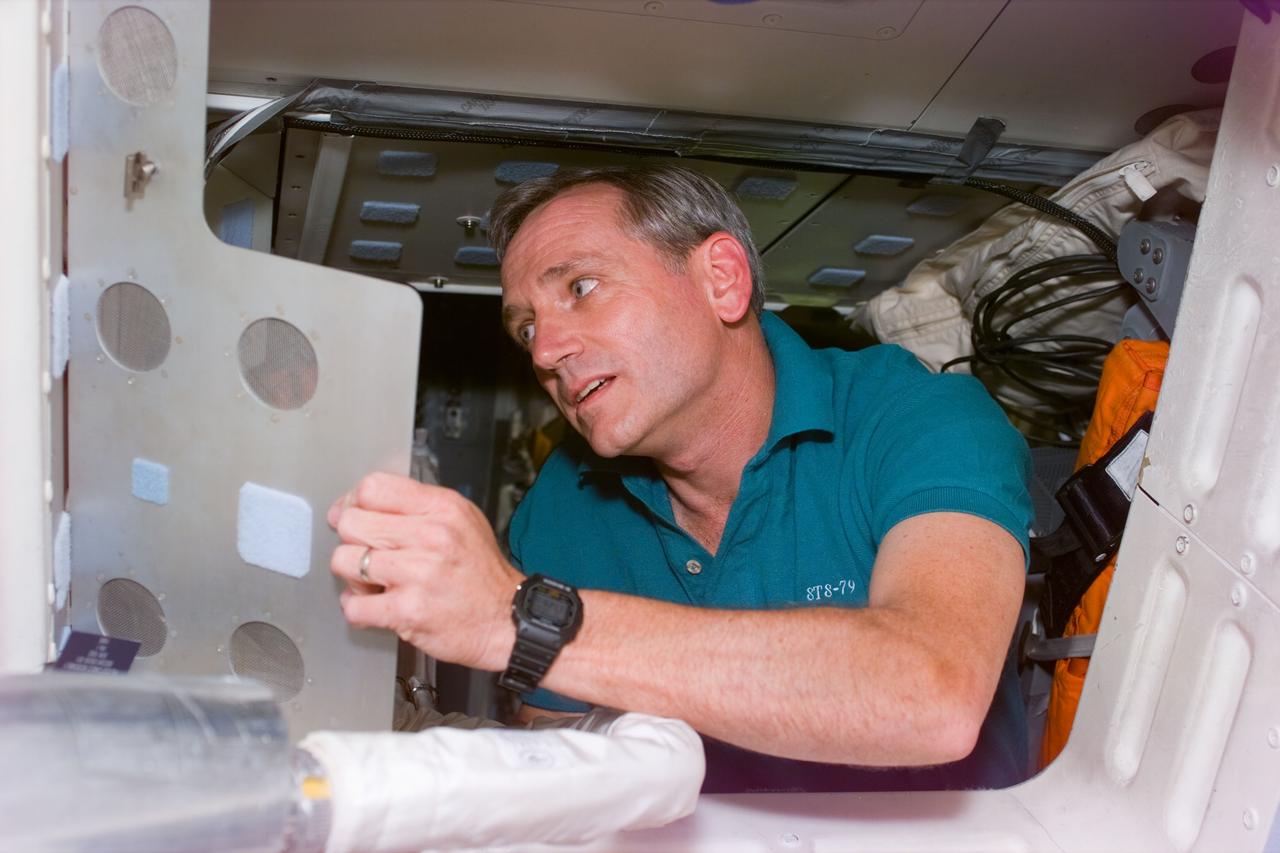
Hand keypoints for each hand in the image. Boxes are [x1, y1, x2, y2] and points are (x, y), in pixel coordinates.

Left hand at [327, 472, 521, 670]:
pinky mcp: (407, 611)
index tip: (355, 517)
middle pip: (351, 523)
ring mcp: (417, 574)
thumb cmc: (481, 573)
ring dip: (353, 577)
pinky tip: (376, 607)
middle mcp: (431, 536)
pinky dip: (358, 610)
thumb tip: (359, 504)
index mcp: (442, 508)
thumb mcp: (462, 520)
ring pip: (344, 561)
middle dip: (352, 541)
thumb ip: (416, 506)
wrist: (506, 619)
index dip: (353, 503)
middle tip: (368, 554)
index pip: (372, 488)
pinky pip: (353, 606)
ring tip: (374, 583)